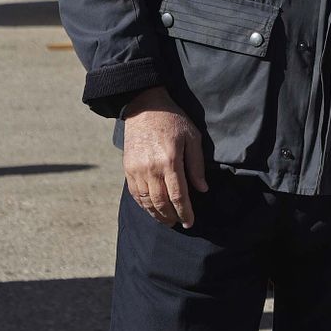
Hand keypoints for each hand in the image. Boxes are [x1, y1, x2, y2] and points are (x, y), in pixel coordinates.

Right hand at [121, 86, 208, 228]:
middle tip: (179, 224)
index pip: (178, 195)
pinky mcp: (128, 168)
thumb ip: (196, 164)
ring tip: (166, 220)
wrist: (145, 106)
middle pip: (161, 202)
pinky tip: (151, 209)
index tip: (190, 222)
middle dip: (171, 216)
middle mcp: (151, 168)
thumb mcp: (192, 136)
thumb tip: (202, 189)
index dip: (184, 212)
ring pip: (146, 201)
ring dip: (156, 214)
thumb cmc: (173, 120)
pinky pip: (135, 193)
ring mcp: (137, 169)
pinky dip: (143, 205)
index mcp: (170, 160)